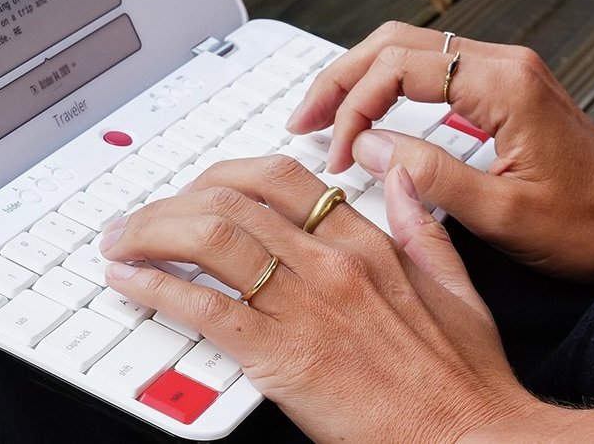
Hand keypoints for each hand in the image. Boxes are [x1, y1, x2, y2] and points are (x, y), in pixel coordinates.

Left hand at [99, 156, 542, 441]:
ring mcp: (305, 305)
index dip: (222, 176)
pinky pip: (204, 307)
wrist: (473, 439)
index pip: (277, 178)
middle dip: (172, 201)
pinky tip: (130, 282)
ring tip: (120, 242)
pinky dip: (157, 287)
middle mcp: (331, 262)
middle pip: (229, 200)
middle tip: (141, 217)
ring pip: (210, 239)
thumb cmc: (460, 378)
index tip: (196, 190)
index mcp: (367, 243)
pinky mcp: (281, 355)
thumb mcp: (454, 285)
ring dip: (151, 234)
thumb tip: (400, 176)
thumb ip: (419, 225)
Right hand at [285, 21, 593, 280]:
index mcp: (503, 85)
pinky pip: (430, 69)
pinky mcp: (502, 88)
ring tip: (323, 116)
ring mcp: (504, 71)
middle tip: (303, 120)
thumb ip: (430, 176)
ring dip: (359, 78)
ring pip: (409, 49)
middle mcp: (503, 63)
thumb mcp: (504, 215)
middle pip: (395, 43)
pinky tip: (367, 114)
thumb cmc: (589, 226)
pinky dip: (388, 87)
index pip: (399, 69)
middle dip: (340, 79)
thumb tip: (367, 146)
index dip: (354, 107)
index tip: (334, 152)